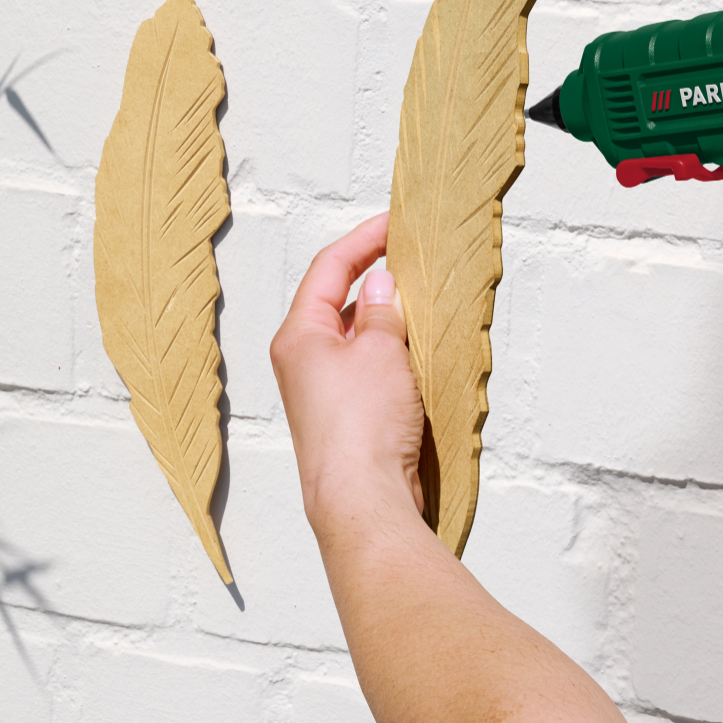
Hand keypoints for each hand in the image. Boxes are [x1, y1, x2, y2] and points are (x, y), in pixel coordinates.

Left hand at [270, 211, 425, 523]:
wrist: (361, 500)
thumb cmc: (361, 427)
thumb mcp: (379, 350)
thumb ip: (382, 310)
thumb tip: (381, 285)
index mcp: (298, 336)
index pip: (328, 269)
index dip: (363, 240)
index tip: (393, 222)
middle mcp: (303, 362)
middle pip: (339, 303)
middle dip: (378, 282)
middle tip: (415, 263)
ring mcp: (324, 393)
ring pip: (358, 340)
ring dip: (389, 323)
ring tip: (424, 309)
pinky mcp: (346, 419)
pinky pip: (370, 372)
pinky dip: (394, 357)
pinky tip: (419, 356)